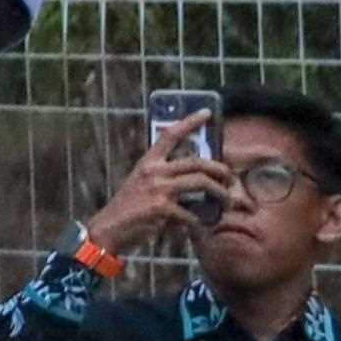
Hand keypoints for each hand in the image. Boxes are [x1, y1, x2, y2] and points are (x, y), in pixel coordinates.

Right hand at [85, 113, 221, 255]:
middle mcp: (153, 171)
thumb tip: (195, 177)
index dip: (190, 122)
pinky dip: (201, 220)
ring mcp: (158, 189)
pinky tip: (202, 224)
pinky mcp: (162, 208)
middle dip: (220, 169)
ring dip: (220, 192)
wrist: (110, 227)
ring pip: (201, 182)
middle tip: (230, 177)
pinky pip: (192, 212)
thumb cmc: (129, 207)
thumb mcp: (141, 183)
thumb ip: (163, 176)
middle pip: (197, 162)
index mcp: (148, 162)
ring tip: (227, 201)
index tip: (206, 113)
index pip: (170, 135)